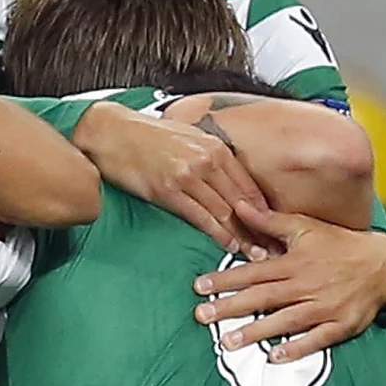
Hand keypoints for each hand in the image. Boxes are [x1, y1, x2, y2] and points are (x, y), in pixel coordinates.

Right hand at [75, 102, 267, 253]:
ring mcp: (188, 175)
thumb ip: (210, 156)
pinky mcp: (169, 190)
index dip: (265, 211)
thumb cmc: (145, 135)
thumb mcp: (187, 137)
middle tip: (273, 248)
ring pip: (225, 212)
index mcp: (214, 146)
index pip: (249, 184)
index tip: (274, 228)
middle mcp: (206, 160)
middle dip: (260, 228)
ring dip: (242, 236)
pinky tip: (228, 245)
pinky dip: (218, 234)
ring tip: (256, 254)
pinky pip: (201, 217)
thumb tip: (226, 178)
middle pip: (242, 201)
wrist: (111, 131)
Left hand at [193, 201, 385, 361]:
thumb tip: (239, 205)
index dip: (225, 280)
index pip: (252, 273)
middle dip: (230, 308)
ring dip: (256, 332)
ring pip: (285, 321)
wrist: (383, 264)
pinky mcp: (341, 325)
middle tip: (201, 317)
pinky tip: (275, 356)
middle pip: (262, 298)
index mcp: (294, 262)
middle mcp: (306, 285)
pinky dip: (297, 348)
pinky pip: (317, 339)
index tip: (199, 288)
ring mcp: (324, 307)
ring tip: (228, 342)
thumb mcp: (305, 227)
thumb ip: (269, 221)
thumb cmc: (339, 244)